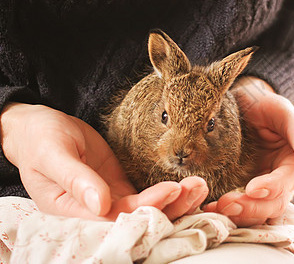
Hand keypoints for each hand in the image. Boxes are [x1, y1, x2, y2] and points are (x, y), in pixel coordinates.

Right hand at [0, 103, 207, 219]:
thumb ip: (75, 178)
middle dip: (171, 206)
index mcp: (73, 213)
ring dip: (177, 200)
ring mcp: (112, 201)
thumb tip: (99, 203)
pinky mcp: (123, 188)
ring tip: (200, 184)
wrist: (42, 129)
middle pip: (140, 218)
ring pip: (150, 209)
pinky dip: (172, 193)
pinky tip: (191, 184)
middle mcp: (96, 212)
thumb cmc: (39, 139)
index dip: (145, 207)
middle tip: (197, 187)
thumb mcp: (52, 154)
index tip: (170, 189)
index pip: (116, 217)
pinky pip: (150, 195)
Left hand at [203, 77, 293, 226]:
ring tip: (216, 209)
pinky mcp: (243, 189)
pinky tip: (209, 208)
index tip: (252, 188)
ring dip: (238, 214)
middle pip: (274, 203)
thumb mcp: (281, 109)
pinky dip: (226, 211)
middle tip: (227, 204)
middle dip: (252, 207)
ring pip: (257, 211)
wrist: (242, 106)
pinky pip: (239, 206)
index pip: (288, 180)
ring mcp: (263, 187)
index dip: (272, 187)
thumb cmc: (264, 104)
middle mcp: (282, 180)